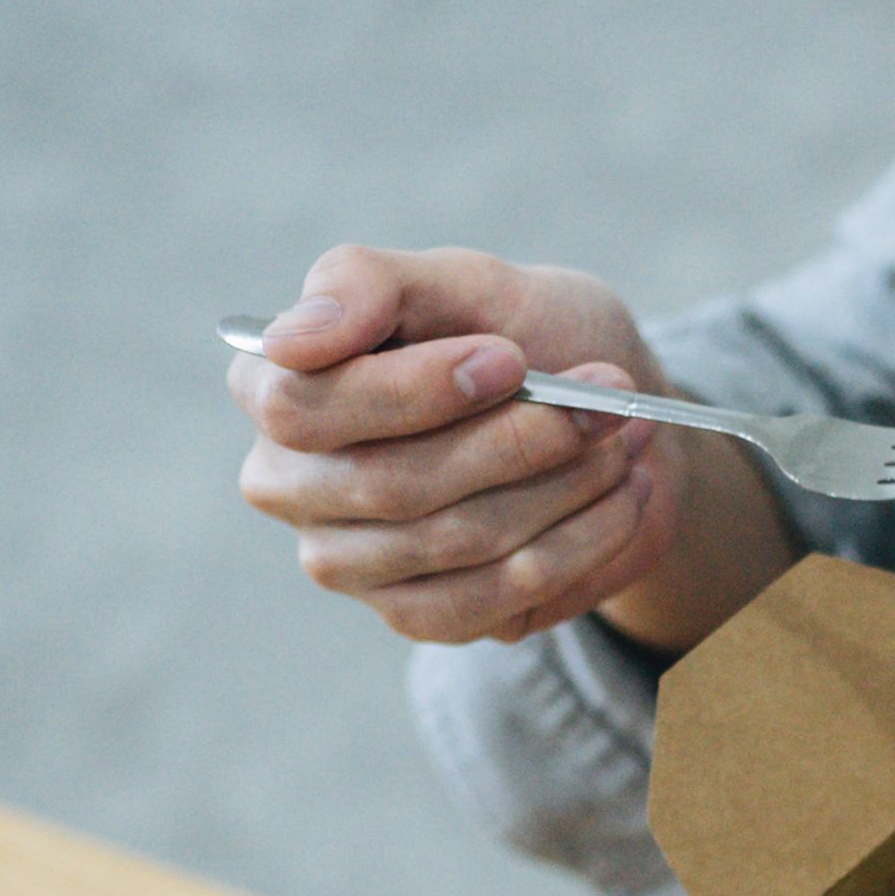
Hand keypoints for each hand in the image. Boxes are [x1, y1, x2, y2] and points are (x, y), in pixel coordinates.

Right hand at [229, 242, 794, 656]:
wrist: (602, 417)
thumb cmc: (517, 335)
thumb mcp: (459, 281)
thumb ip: (366, 284)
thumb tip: (289, 339)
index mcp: (274, 389)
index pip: (302, 407)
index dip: (413, 389)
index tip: (511, 358)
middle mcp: (291, 484)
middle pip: (387, 483)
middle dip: (511, 440)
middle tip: (599, 401)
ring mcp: (349, 562)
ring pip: (452, 541)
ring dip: (559, 487)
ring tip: (617, 438)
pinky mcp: (419, 615)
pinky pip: (493, 599)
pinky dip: (576, 545)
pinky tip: (620, 497)